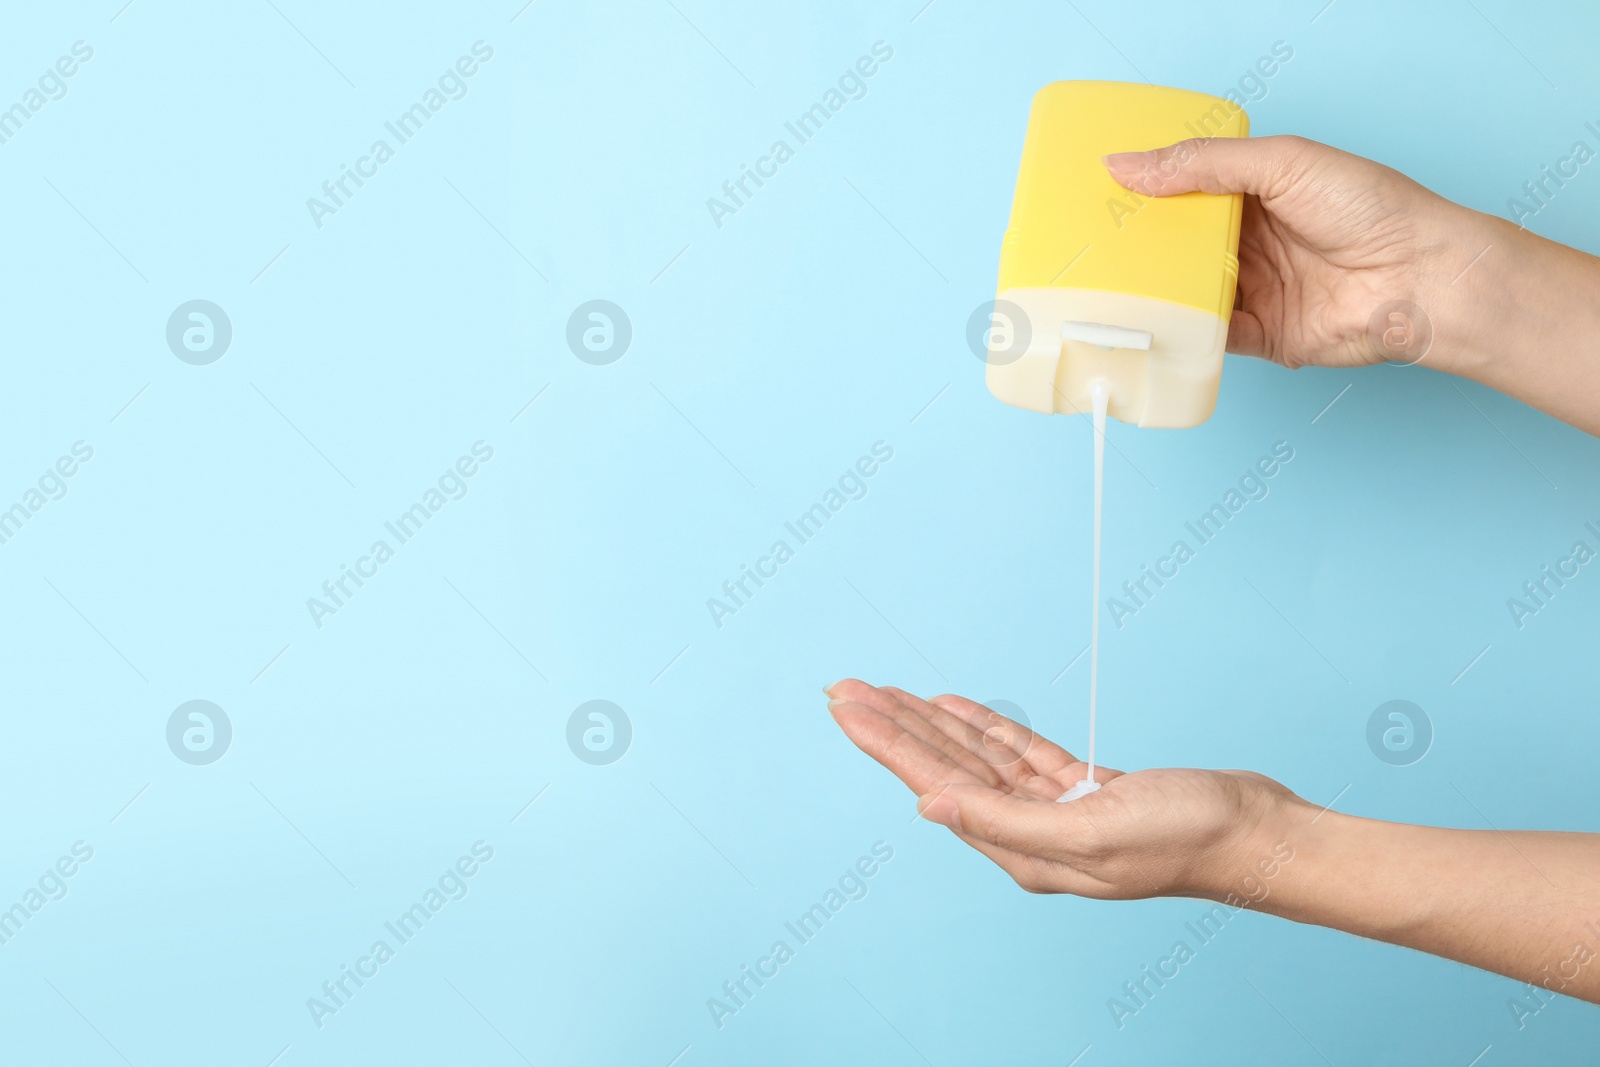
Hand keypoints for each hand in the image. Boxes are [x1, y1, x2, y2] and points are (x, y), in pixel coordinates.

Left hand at [826, 680, 1301, 899]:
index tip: (846, 707)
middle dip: (893, 727)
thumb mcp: (1090, 830)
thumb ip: (1005, 820)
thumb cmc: (1185, 838)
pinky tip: (954, 707)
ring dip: (932, 723)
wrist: (1258, 834)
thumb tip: (927, 805)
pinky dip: (988, 727)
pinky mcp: (1086, 790)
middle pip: (946, 769)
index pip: (937, 785)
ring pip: (979, 758)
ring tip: (885, 692)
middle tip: (845, 688)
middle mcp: (1031, 835)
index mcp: (1024, 851)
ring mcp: (1058, 812)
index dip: (888, 743)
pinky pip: (1021, 753)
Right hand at [1102, 135, 1478, 371]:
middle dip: (1141, 246)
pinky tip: (1148, 323)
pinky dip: (1179, 331)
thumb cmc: (1372, 208)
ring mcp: (1255, 290)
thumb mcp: (1282, 163)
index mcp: (1257, 194)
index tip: (1102, 193)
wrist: (1421, 279)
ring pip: (1186, 291)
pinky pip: (1207, 336)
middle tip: (1091, 242)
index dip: (1146, 192)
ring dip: (1154, 290)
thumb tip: (1130, 165)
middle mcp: (1253, 243)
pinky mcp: (1260, 335)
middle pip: (1180, 245)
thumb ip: (1205, 164)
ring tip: (1106, 283)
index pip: (1186, 192)